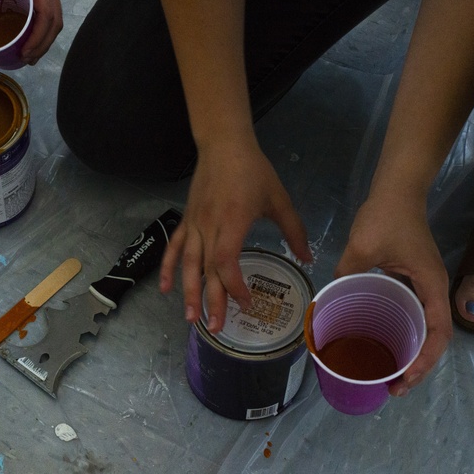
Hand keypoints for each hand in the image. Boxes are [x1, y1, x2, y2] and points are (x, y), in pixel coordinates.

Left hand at [0, 0, 62, 63]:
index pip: (46, 13)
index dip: (38, 38)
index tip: (25, 53)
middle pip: (55, 21)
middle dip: (43, 45)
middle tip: (25, 60)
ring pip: (57, 17)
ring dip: (46, 38)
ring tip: (29, 54)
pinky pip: (53, 9)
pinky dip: (46, 27)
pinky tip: (33, 36)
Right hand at [160, 137, 311, 330]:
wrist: (223, 145)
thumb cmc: (254, 171)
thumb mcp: (279, 199)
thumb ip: (294, 230)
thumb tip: (308, 258)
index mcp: (233, 221)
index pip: (226, 261)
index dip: (234, 286)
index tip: (247, 303)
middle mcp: (210, 226)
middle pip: (206, 269)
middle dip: (210, 300)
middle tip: (215, 328)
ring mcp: (195, 224)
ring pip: (188, 263)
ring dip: (188, 291)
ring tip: (190, 318)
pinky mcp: (187, 220)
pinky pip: (175, 248)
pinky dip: (168, 268)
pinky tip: (165, 288)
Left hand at [335, 191, 451, 396]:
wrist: (396, 189)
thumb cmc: (386, 217)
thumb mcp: (362, 246)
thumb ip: (346, 272)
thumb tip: (326, 299)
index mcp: (432, 285)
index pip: (438, 333)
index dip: (424, 360)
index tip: (404, 378)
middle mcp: (434, 289)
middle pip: (434, 338)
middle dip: (417, 366)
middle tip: (392, 387)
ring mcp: (424, 285)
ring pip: (423, 327)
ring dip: (411, 352)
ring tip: (388, 374)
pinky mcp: (412, 279)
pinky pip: (412, 312)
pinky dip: (402, 331)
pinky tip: (381, 341)